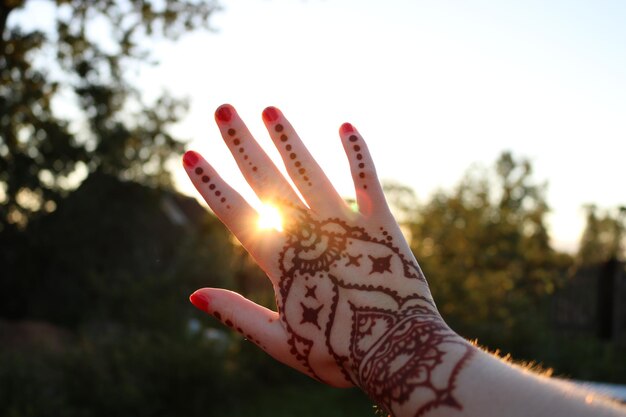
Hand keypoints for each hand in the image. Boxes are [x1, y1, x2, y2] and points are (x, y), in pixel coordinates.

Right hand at [183, 104, 472, 414]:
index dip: (211, 184)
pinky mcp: (382, 225)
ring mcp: (346, 225)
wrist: (400, 353)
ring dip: (289, 139)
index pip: (236, 213)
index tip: (190, 154)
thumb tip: (193, 294)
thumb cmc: (337, 354)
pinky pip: (367, 181)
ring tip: (271, 109)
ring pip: (311, 172)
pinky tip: (346, 125)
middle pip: (268, 181)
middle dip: (243, 144)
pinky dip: (357, 154)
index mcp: (281, 261)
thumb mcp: (279, 342)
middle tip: (223, 110)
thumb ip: (236, 314)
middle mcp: (309, 233)